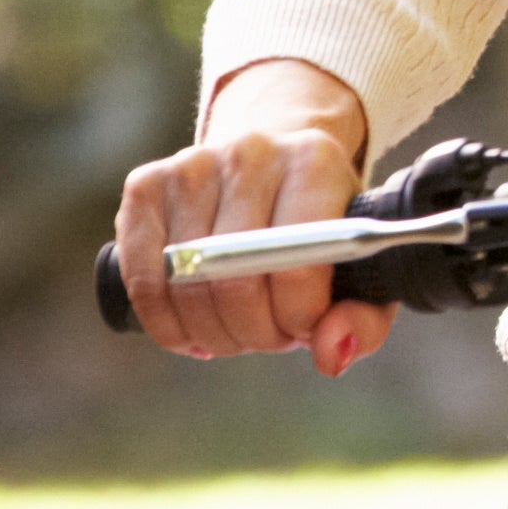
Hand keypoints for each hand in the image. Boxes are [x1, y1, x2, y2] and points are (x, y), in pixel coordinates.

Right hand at [111, 59, 384, 375]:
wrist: (273, 168)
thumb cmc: (320, 230)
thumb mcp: (362, 268)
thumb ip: (363, 319)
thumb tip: (330, 354)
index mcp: (314, 162)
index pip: (297, 265)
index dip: (298, 319)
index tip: (303, 329)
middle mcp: (251, 154)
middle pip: (237, 283)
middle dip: (255, 333)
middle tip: (270, 336)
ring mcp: (192, 166)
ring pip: (188, 287)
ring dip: (212, 332)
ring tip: (237, 331)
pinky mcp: (146, 186)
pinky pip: (143, 280)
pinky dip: (166, 323)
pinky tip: (192, 330)